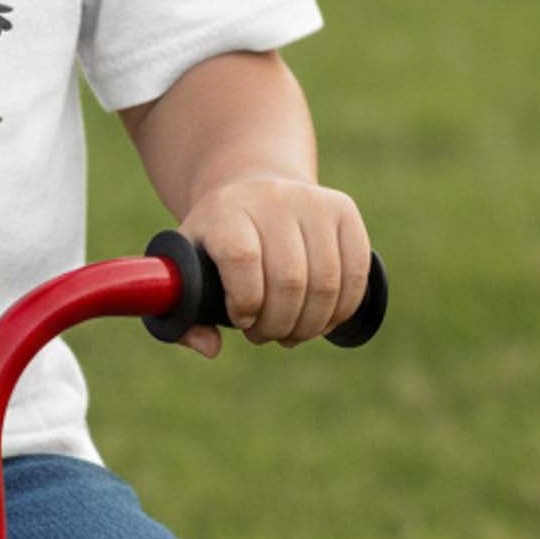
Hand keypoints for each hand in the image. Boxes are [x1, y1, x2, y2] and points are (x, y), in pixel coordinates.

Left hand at [174, 176, 370, 356]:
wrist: (251, 191)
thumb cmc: (215, 242)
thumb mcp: (186, 267)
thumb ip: (183, 313)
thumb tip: (211, 348)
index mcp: (225, 210)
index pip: (242, 257)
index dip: (245, 301)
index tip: (240, 319)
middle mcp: (271, 198)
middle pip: (289, 279)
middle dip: (278, 325)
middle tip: (264, 335)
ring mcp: (312, 201)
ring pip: (326, 283)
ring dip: (309, 325)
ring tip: (289, 331)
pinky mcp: (344, 210)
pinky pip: (356, 274)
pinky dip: (340, 310)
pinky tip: (320, 319)